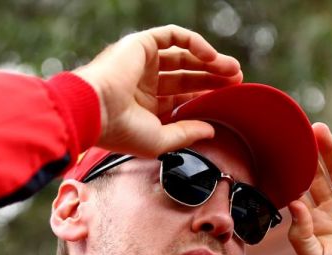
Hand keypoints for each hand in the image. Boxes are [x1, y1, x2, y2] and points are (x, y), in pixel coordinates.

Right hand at [74, 25, 241, 156]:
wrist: (95, 111)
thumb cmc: (120, 131)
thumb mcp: (160, 141)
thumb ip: (186, 134)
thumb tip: (210, 130)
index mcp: (144, 105)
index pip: (181, 97)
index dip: (205, 97)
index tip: (227, 100)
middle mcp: (142, 81)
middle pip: (186, 75)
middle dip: (213, 77)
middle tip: (236, 81)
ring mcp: (141, 61)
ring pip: (183, 55)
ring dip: (210, 60)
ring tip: (232, 69)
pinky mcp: (141, 44)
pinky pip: (173, 36)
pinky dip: (195, 43)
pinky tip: (213, 57)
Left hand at [287, 123, 331, 254]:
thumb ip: (301, 233)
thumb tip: (293, 202)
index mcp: (316, 223)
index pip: (300, 193)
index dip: (291, 176)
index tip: (279, 156)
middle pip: (318, 176)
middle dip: (308, 156)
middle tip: (298, 134)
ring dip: (330, 150)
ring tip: (319, 129)